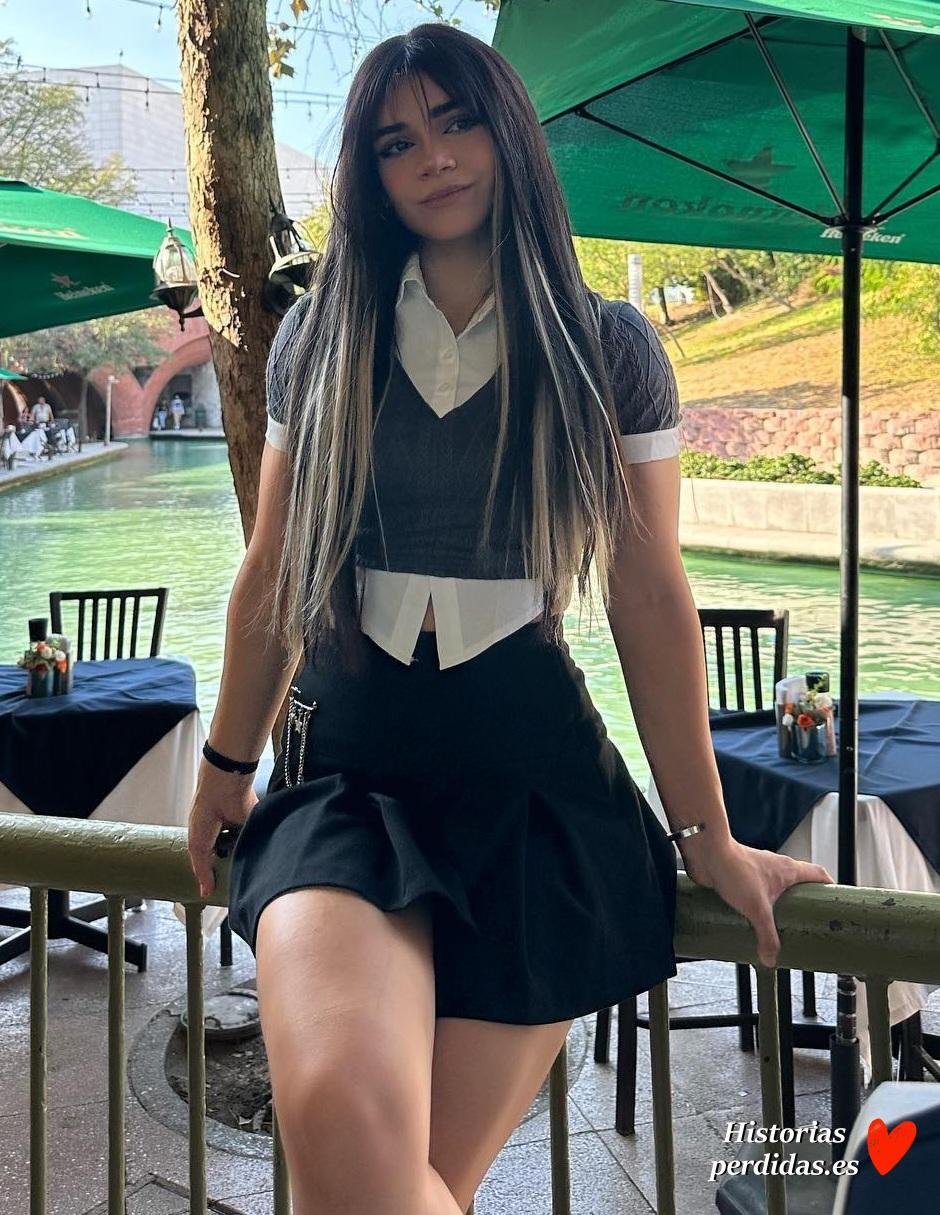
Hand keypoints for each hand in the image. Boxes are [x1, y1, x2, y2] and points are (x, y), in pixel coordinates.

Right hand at [187, 764, 257, 899]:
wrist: (224, 790)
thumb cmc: (205, 812)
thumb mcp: (197, 847)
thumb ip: (202, 870)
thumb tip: (205, 893)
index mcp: (210, 839)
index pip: (214, 862)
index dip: (217, 876)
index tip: (221, 893)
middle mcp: (227, 836)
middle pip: (233, 860)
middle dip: (235, 871)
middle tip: (240, 889)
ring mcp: (243, 832)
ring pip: (248, 853)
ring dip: (248, 861)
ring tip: (253, 878)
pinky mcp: (257, 826)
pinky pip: (261, 843)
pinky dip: (260, 850)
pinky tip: (263, 862)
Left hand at [682, 839, 833, 968]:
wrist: (707, 853)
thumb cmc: (735, 869)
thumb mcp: (757, 909)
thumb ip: (767, 935)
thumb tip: (771, 959)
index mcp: (789, 870)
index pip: (819, 874)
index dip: (830, 887)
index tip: (835, 904)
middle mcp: (776, 868)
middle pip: (799, 885)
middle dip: (804, 904)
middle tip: (806, 925)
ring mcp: (759, 872)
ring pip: (776, 890)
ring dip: (779, 906)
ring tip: (780, 928)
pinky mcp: (742, 878)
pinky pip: (756, 894)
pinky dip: (758, 906)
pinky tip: (752, 922)